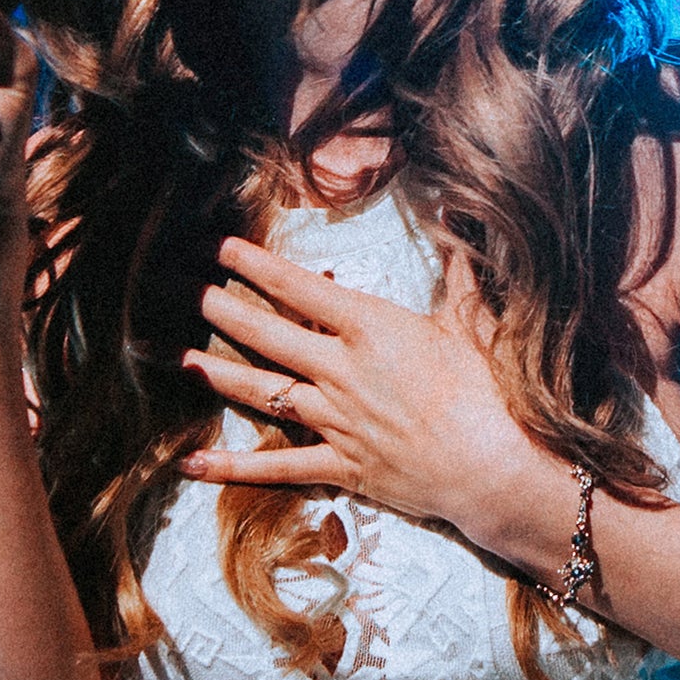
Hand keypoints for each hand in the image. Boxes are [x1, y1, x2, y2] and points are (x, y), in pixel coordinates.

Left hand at [180, 236, 555, 539]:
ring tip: (182, 360)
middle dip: (224, 310)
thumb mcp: (474, 320)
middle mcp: (342, 371)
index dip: (256, 266)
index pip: (300, 289)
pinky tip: (191, 464)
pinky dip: (233, 468)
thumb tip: (454, 211)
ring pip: (263, 392)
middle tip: (188, 291)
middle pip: (268, 335)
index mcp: (371, 328)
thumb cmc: (491, 391)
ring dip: (219, 375)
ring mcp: (336, 421)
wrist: (498, 467)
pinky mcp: (341, 465)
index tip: (222, 248)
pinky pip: (278, 467)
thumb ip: (456, 268)